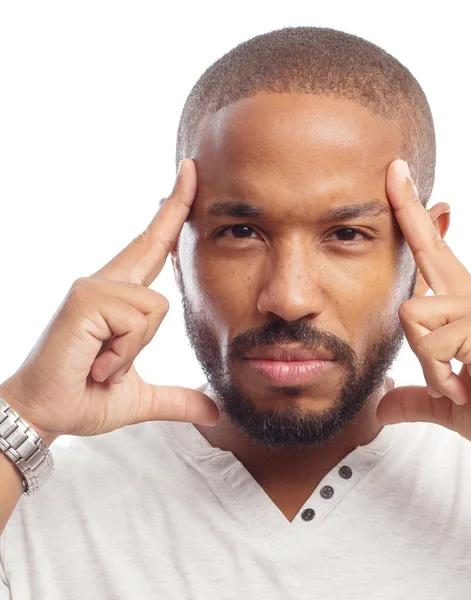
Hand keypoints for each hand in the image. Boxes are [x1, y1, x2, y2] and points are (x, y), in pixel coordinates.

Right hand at [0, 159, 219, 445]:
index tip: (188, 178)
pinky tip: (98, 362)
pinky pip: (137, 321)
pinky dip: (123, 354)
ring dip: (135, 351)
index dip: (172, 215)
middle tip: (193, 164)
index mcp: (121, 297)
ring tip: (106, 364)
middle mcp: (107, 282)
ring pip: (156, 308)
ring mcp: (94, 287)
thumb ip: (178, 400)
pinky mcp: (86, 299)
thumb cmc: (85, 398)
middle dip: (176, 204)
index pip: (153, 248)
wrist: (47, 417)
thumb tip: (215, 412)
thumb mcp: (141, 398)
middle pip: (154, 240)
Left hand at [376, 159, 470, 455]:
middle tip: (393, 166)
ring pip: (411, 315)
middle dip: (408, 206)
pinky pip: (427, 343)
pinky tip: (464, 386)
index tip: (399, 182)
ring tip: (455, 381)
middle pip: (428, 246)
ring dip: (426, 361)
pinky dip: (437, 375)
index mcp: (463, 305)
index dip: (415, 219)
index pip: (433, 253)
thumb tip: (381, 405)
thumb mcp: (445, 400)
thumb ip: (414, 396)